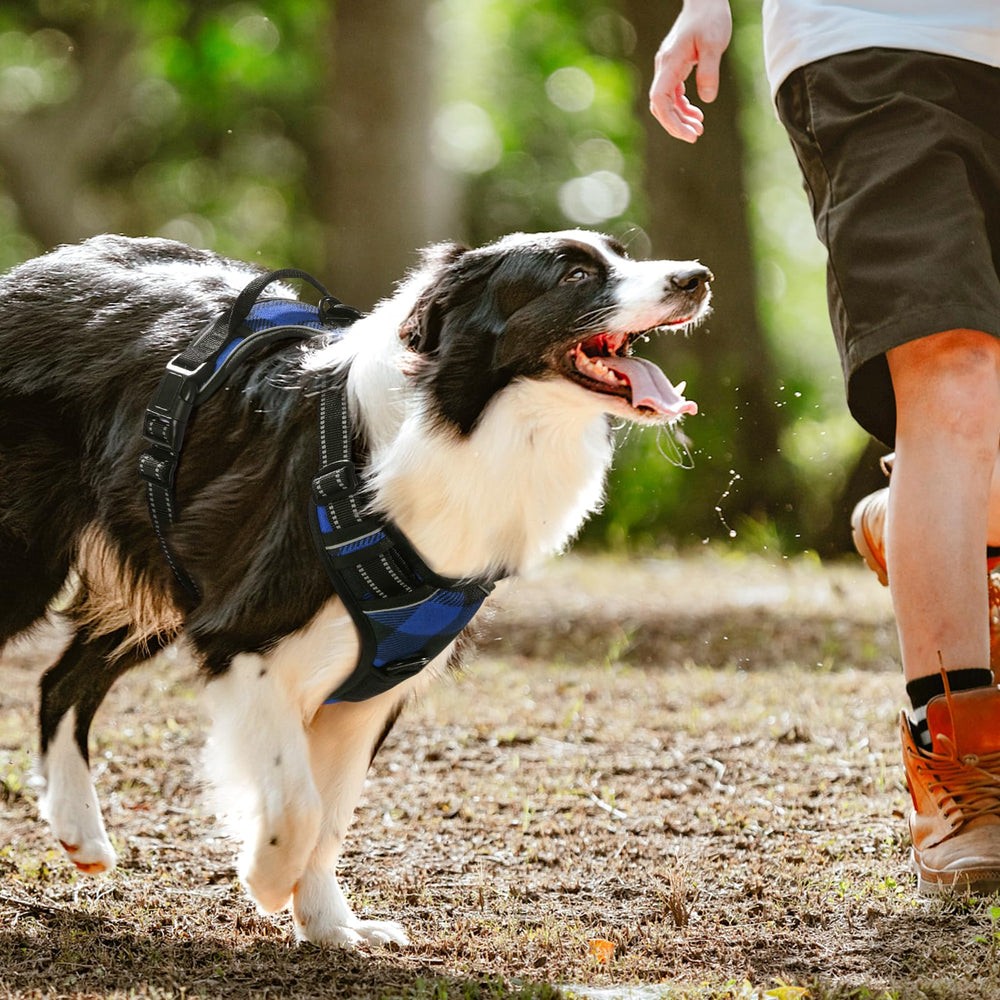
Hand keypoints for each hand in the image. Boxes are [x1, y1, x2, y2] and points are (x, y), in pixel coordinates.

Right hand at [649, 0, 732, 141]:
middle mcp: (664, 67)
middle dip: (676, 124)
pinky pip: (674, 94)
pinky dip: (683, 107)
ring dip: (680, 118)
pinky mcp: (675, 68)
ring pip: (667, 102)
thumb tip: (706, 100)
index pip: (660, 100)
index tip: (687, 133)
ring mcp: (668, 69)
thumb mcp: (714, 44)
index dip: (670, 121)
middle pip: (661, 106)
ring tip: (698, 129)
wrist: (705, 1)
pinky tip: (697, 115)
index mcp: (670, 62)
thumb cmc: (710, 18)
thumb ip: (709, 72)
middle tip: (695, 136)